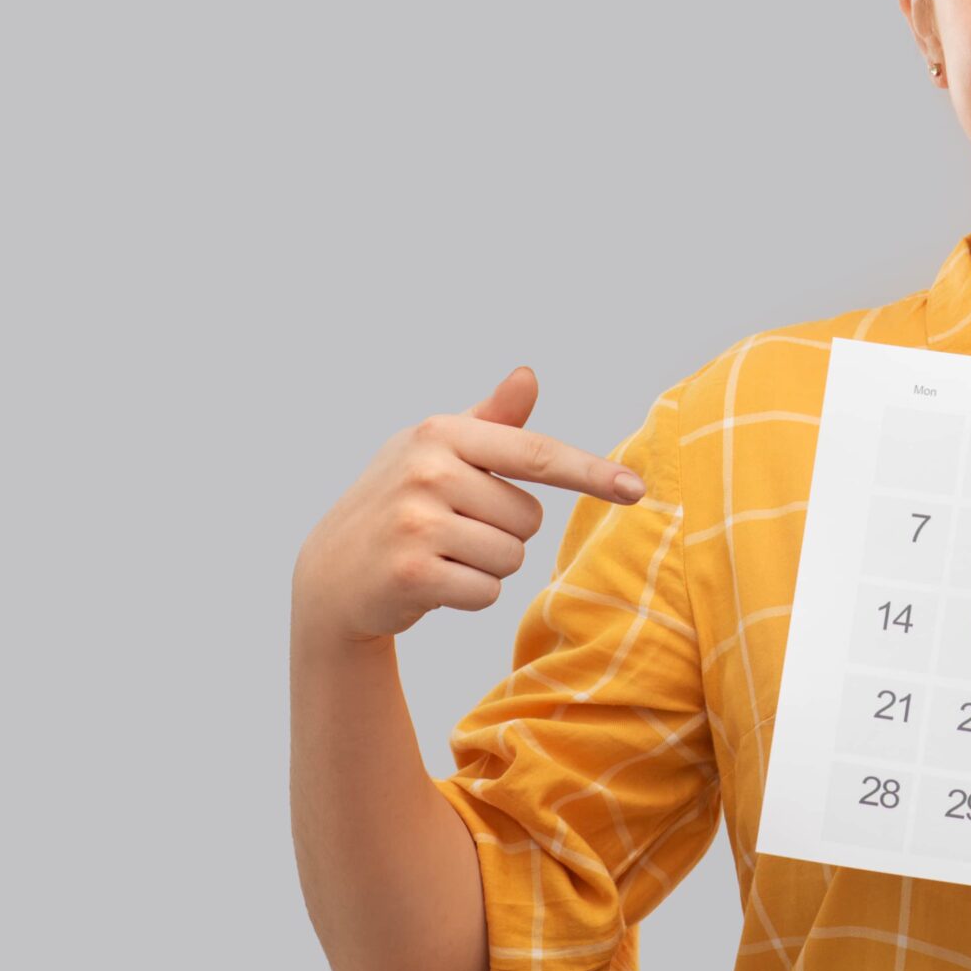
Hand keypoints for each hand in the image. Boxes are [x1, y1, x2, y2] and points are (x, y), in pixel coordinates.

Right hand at [290, 365, 651, 644]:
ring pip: (511, 558)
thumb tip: (528, 375)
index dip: (590, 473)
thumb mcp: (439, 451)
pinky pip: (487, 592)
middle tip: (456, 529)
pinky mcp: (411, 573)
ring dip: (488, 566)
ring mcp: (415, 521)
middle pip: (529, 518)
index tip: (636, 489)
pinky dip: (470, 594)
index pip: (534, 454)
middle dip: (505, 532)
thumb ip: (492, 420)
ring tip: (444, 554)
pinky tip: (433, 581)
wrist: (334, 569)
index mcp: (442, 433)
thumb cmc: (404, 501)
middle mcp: (427, 470)